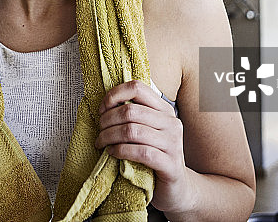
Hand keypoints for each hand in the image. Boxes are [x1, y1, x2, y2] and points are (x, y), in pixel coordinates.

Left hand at [95, 80, 194, 213]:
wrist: (177, 189)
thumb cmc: (156, 157)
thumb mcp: (147, 131)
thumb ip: (134, 116)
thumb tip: (105, 103)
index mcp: (164, 110)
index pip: (137, 88)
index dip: (114, 95)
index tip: (102, 109)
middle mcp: (171, 123)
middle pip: (130, 111)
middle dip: (107, 120)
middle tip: (99, 131)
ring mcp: (173, 143)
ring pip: (132, 131)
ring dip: (109, 136)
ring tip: (101, 143)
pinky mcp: (170, 164)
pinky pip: (140, 152)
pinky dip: (121, 151)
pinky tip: (112, 153)